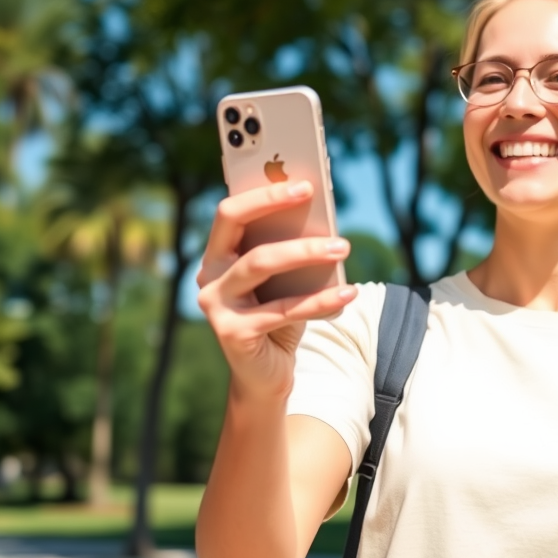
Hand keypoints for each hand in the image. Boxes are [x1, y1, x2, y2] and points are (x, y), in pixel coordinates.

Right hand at [196, 180, 357, 399]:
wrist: (267, 376)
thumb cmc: (280, 318)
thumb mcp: (287, 281)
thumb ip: (291, 250)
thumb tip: (323, 219)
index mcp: (219, 255)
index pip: (230, 211)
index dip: (262, 192)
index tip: (303, 182)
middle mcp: (209, 275)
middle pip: (234, 224)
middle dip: (272, 203)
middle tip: (312, 193)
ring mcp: (215, 304)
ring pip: (260, 263)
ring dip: (305, 251)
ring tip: (343, 246)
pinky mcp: (232, 332)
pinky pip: (283, 309)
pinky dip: (320, 300)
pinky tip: (349, 292)